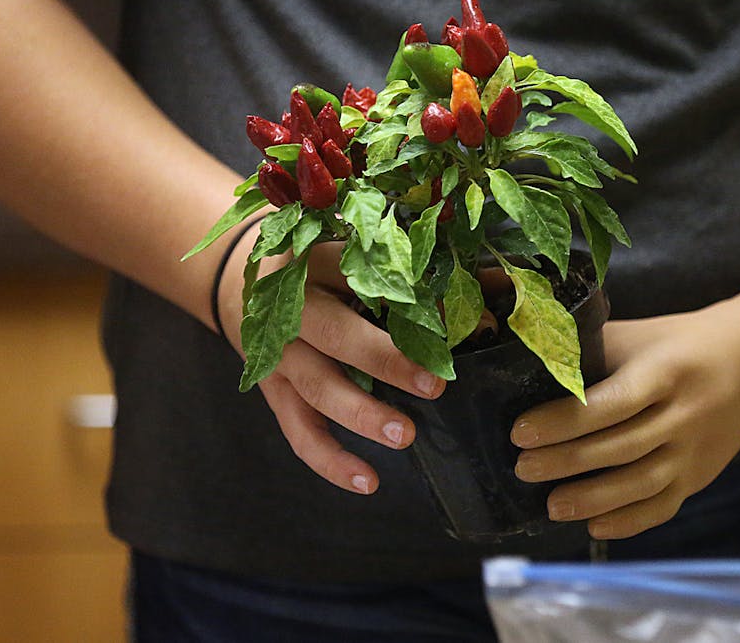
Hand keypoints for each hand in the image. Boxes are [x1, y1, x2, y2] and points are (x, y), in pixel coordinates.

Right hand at [217, 238, 444, 496]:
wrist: (241, 282)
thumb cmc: (324, 269)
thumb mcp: (362, 259)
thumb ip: (425, 278)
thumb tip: (498, 299)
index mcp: (320, 262)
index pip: (368, 279)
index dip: (416, 302)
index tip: (466, 325)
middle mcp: (292, 309)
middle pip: (334, 333)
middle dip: (384, 360)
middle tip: (435, 385)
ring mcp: (278, 355)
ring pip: (316, 387)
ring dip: (360, 414)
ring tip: (404, 435)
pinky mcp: (274, 391)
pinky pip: (300, 431)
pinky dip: (330, 460)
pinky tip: (367, 481)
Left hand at [510, 301, 739, 538]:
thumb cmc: (676, 343)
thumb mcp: (636, 335)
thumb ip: (589, 351)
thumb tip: (523, 366)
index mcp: (664, 371)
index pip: (611, 403)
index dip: (563, 421)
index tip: (520, 432)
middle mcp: (684, 414)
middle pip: (621, 447)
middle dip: (566, 462)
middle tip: (522, 469)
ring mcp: (694, 451)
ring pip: (641, 484)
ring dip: (592, 499)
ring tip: (551, 506)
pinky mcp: (699, 477)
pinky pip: (662, 507)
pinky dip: (628, 522)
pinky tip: (593, 527)